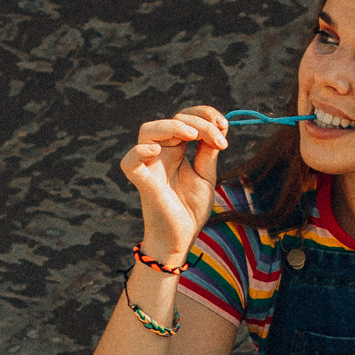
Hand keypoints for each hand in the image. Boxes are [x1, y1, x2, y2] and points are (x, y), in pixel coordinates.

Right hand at [119, 103, 227, 266]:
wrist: (181, 239)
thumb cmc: (190, 210)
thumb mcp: (206, 176)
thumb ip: (208, 152)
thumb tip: (219, 127)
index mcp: (177, 150)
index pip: (186, 119)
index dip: (204, 115)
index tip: (224, 126)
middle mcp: (161, 153)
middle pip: (173, 120)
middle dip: (199, 121)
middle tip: (219, 139)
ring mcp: (150, 165)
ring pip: (148, 130)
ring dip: (173, 126)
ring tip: (193, 136)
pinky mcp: (142, 182)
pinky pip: (130, 162)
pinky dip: (139, 152)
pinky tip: (157, 151)